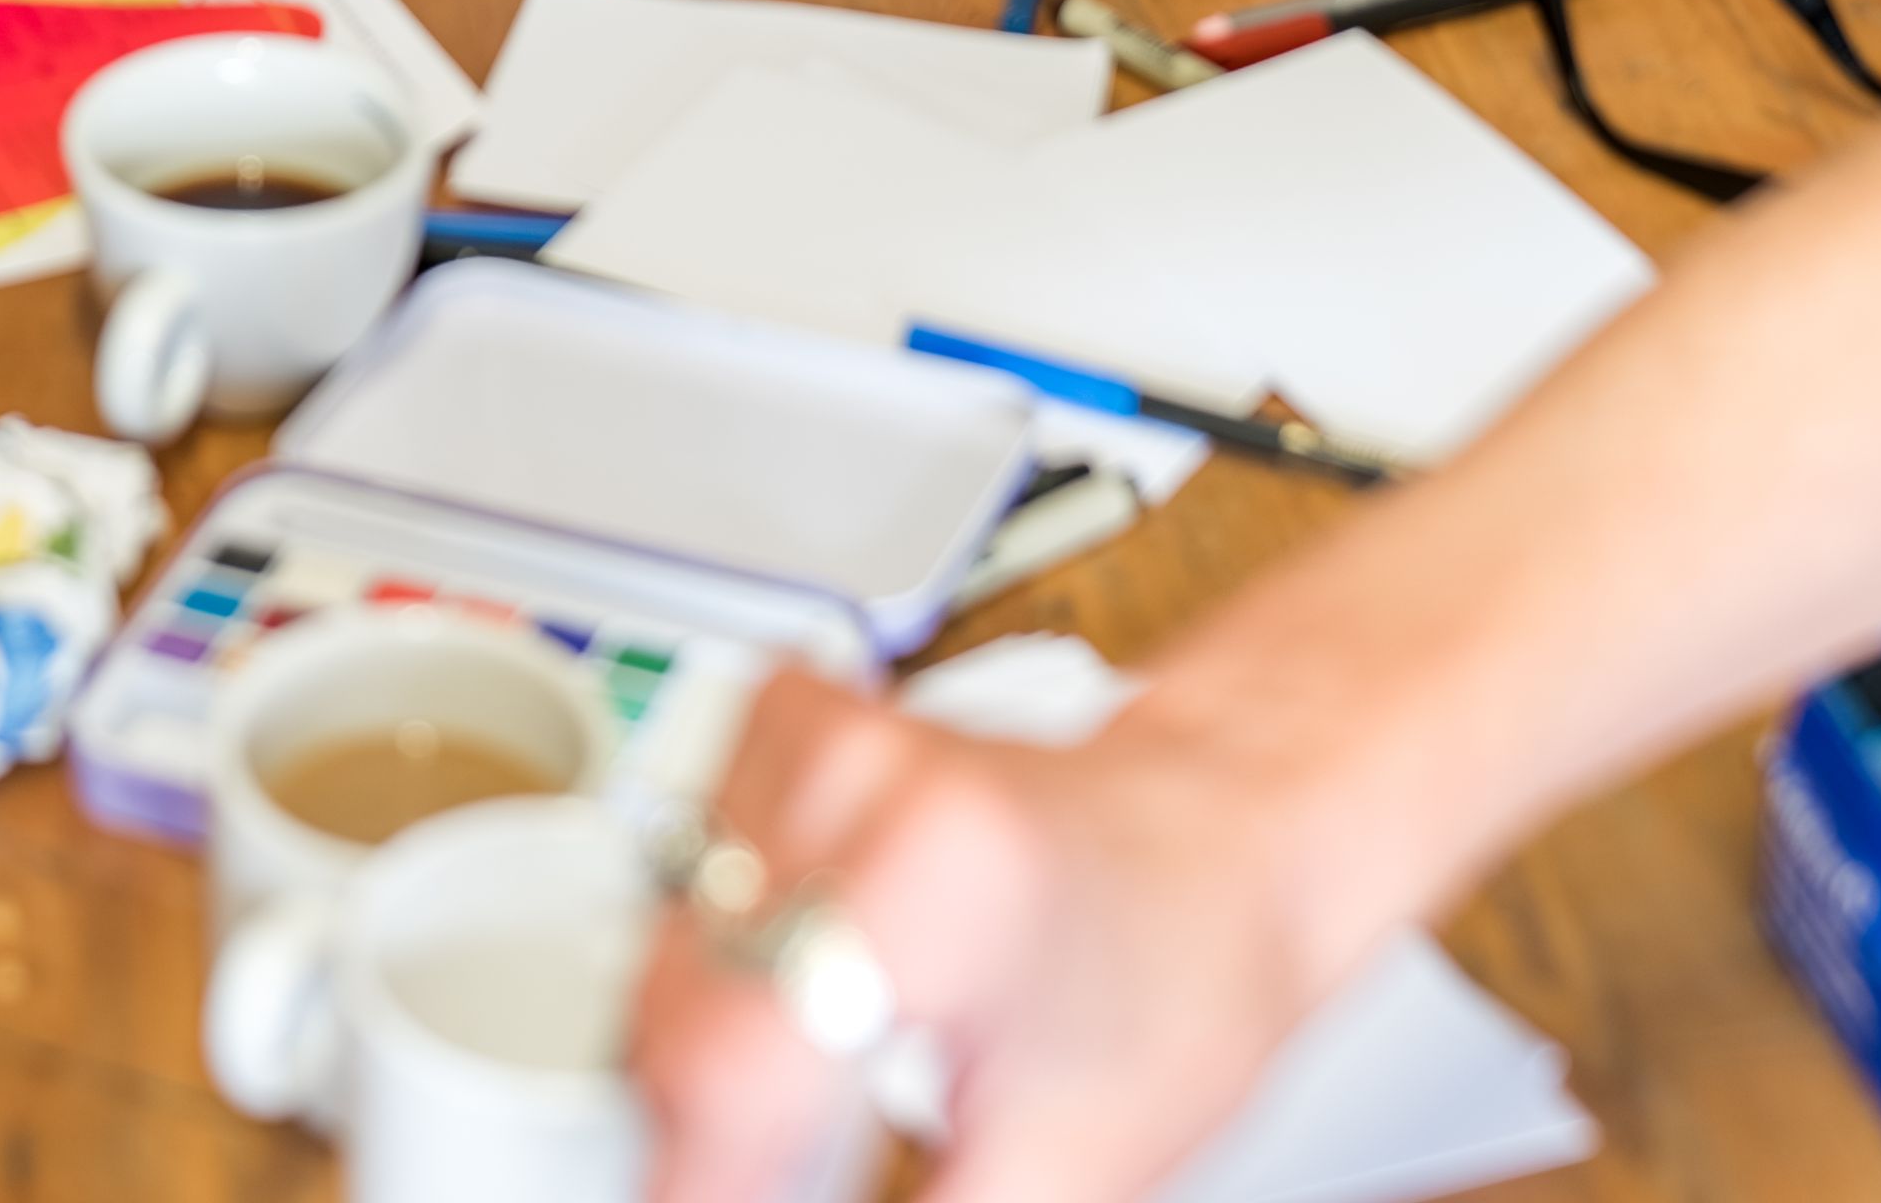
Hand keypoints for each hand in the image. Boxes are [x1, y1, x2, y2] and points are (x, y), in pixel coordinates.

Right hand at [638, 678, 1348, 1202]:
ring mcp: (805, 733)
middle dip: (719, 1143)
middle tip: (809, 1172)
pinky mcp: (775, 724)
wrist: (1215, 838)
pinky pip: (683, 895)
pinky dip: (727, 972)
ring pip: (666, 961)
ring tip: (842, 1080)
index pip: (725, 1067)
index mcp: (935, 871)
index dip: (703, 1188)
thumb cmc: (1183, 972)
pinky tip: (825, 986)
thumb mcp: (1075, 1164)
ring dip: (715, 1059)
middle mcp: (853, 772)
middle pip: (678, 1017)